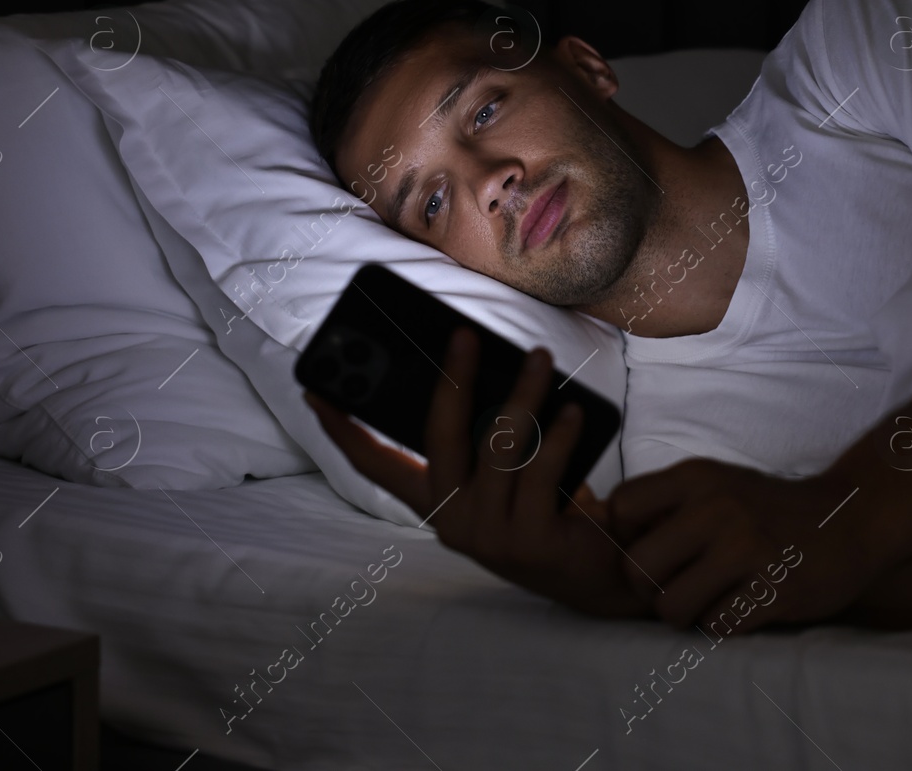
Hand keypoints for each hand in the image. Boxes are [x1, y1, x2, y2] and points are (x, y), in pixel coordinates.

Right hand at [305, 327, 649, 619]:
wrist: (596, 577)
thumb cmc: (550, 511)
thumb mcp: (506, 476)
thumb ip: (487, 441)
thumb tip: (489, 373)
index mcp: (438, 505)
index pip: (378, 467)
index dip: (344, 432)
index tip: (315, 392)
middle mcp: (453, 524)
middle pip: (438, 438)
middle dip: (450, 380)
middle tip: (464, 334)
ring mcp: (488, 536)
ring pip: (497, 449)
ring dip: (522, 395)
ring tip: (539, 358)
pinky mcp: (528, 543)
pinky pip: (541, 473)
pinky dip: (559, 436)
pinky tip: (573, 410)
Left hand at [608, 459, 886, 632]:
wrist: (851, 518)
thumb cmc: (769, 509)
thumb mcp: (718, 484)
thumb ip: (667, 503)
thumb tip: (604, 531)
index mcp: (698, 478)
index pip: (622, 509)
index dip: (627, 538)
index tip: (652, 548)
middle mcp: (717, 508)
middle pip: (636, 568)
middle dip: (650, 589)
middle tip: (676, 587)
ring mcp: (746, 549)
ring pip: (671, 607)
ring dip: (686, 614)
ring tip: (710, 599)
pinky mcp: (772, 589)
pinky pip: (715, 627)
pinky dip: (722, 626)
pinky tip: (742, 606)